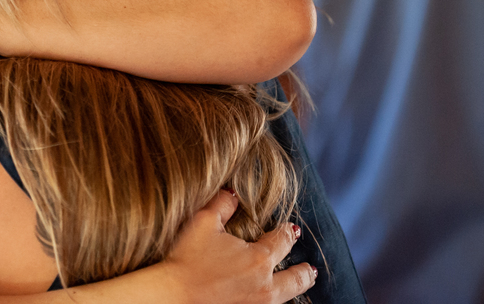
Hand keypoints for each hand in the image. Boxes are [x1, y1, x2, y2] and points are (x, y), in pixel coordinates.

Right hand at [159, 191, 315, 303]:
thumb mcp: (203, 223)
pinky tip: (270, 299)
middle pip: (296, 280)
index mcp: (259, 259)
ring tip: (298, 285)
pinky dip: (275, 302)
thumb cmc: (187, 260)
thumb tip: (234, 192)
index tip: (290, 228)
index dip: (287, 232)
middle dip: (305, 272)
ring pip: (285, 299)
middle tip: (310, 268)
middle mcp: (264, 286)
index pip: (282, 241)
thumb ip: (222, 204)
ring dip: (293, 289)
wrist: (173, 296)